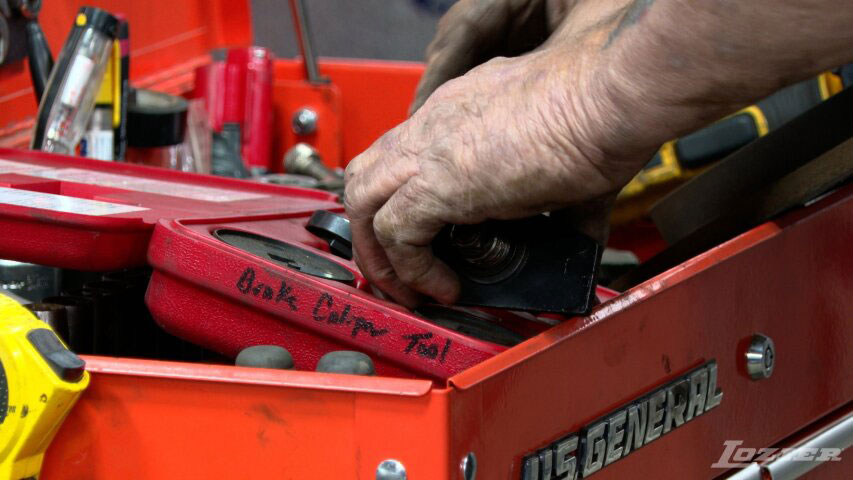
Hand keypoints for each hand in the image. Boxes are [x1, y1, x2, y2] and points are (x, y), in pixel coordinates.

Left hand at [345, 15, 657, 307]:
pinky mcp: (438, 180)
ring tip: (408, 289)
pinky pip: (396, 234)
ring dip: (378, 253)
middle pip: (367, 174)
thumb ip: (558, 204)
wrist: (610, 96)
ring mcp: (431, 149)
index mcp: (458, 112)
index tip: (420, 239)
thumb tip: (580, 241)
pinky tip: (444, 288)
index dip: (400, 199)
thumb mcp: (561, 162)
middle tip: (395, 271)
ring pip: (363, 200)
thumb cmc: (600, 115)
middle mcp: (435, 124)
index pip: (403, 154)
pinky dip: (411, 269)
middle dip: (371, 230)